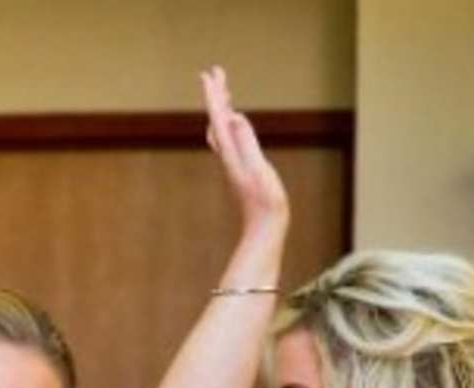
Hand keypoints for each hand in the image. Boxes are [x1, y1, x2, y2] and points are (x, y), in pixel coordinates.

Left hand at [201, 66, 288, 236]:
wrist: (264, 229)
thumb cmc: (265, 202)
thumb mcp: (257, 169)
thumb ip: (246, 143)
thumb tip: (233, 117)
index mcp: (232, 153)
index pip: (219, 118)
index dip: (214, 95)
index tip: (208, 74)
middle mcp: (228, 157)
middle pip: (217, 120)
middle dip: (217, 95)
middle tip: (215, 72)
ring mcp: (234, 164)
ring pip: (221, 130)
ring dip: (221, 108)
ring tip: (223, 91)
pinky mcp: (240, 170)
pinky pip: (230, 141)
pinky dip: (228, 125)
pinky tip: (232, 124)